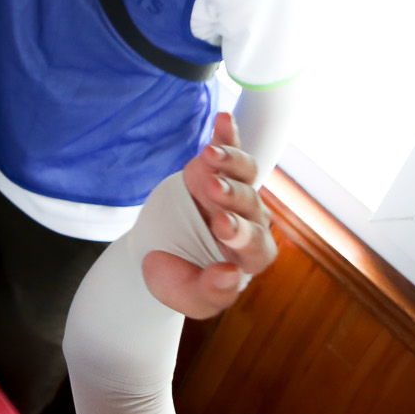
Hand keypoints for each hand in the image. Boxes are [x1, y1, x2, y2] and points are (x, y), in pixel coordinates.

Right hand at [142, 112, 278, 319]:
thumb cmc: (177, 278)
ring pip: (244, 173)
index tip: (220, 223)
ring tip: (209, 154)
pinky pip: (229, 148)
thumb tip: (229, 273)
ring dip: (229, 162)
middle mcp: (249, 220)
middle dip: (231, 194)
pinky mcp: (214, 171)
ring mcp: (233, 192)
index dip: (241, 232)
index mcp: (249, 256)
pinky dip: (227, 134)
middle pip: (249, 203)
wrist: (159, 253)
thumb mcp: (185, 296)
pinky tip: (223, 117)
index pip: (255, 243)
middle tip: (212, 188)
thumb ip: (210, 292)